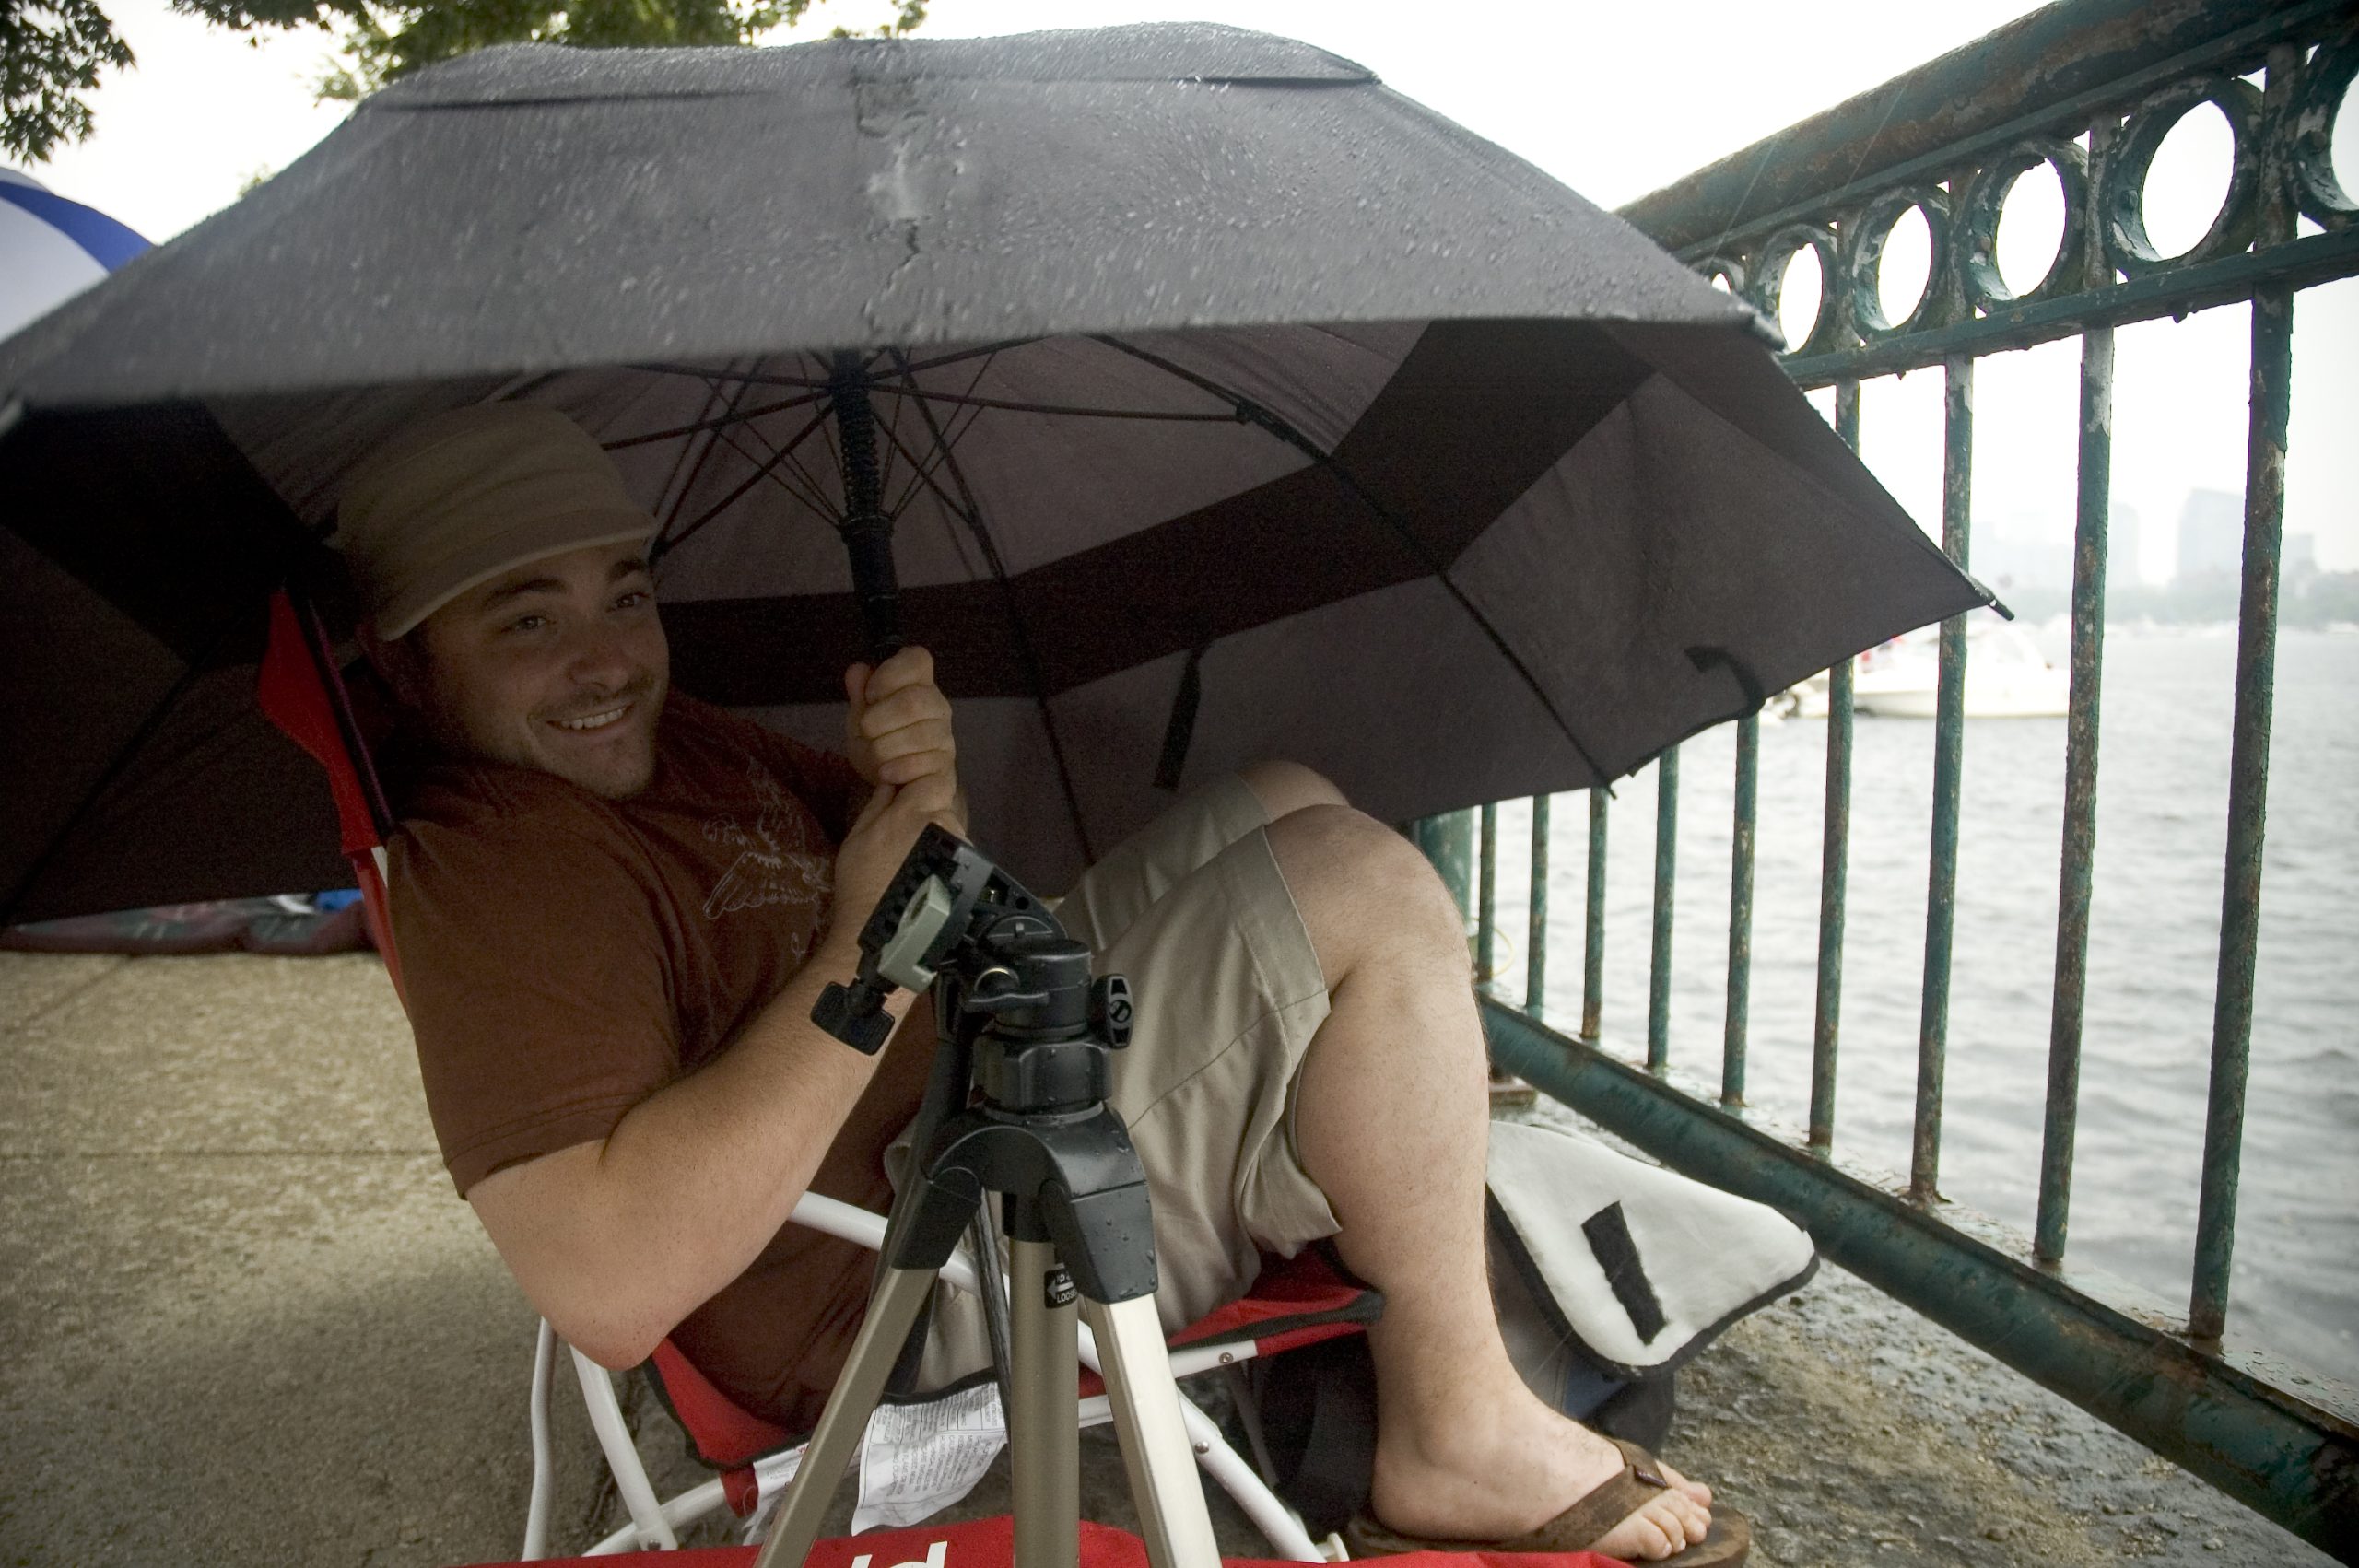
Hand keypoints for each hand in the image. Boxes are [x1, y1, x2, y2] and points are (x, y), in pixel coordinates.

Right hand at [830, 770, 964, 947]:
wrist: (883, 930)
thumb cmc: (862, 883)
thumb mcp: (859, 836)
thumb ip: (879, 802)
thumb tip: (891, 780)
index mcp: (916, 811)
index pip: (934, 777)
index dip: (919, 780)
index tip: (902, 791)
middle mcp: (946, 825)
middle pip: (943, 802)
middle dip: (926, 810)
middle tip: (903, 829)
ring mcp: (960, 847)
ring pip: (951, 826)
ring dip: (936, 832)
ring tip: (914, 854)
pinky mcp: (966, 868)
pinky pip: (956, 849)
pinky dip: (944, 853)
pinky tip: (926, 869)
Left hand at [845, 645, 958, 793]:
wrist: (895, 785)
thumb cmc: (880, 743)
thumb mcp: (862, 717)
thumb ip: (859, 694)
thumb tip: (858, 670)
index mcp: (919, 685)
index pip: (917, 659)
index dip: (890, 674)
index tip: (870, 695)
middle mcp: (938, 706)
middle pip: (913, 702)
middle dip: (878, 720)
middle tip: (867, 731)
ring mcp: (945, 737)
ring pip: (919, 735)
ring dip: (885, 748)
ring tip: (876, 755)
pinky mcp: (947, 768)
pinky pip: (924, 763)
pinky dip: (898, 769)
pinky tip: (886, 772)